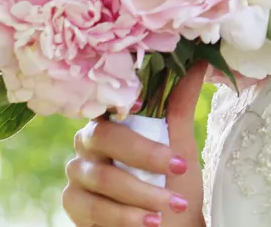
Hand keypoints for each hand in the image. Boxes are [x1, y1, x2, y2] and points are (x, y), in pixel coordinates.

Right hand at [63, 61, 206, 226]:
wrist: (169, 226)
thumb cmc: (173, 183)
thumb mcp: (180, 146)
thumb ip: (180, 105)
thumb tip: (199, 61)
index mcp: (110, 121)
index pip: (112, 107)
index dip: (130, 113)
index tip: (159, 130)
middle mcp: (86, 143)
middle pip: (104, 139)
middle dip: (145, 157)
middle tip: (179, 170)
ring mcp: (76, 174)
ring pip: (103, 178)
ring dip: (143, 195)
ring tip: (173, 206)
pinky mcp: (72, 204)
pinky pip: (95, 208)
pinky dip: (126, 217)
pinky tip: (150, 223)